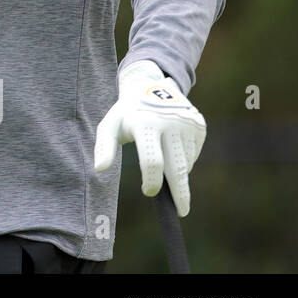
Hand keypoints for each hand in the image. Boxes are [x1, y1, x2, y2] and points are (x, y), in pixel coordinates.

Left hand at [93, 60, 206, 216]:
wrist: (150, 85)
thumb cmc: (126, 113)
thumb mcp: (109, 126)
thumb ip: (103, 147)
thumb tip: (99, 169)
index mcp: (145, 124)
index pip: (152, 161)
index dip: (152, 181)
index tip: (149, 192)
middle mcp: (169, 123)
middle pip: (177, 168)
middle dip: (180, 193)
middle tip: (181, 212)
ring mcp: (187, 123)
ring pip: (186, 162)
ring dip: (177, 173)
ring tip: (162, 164)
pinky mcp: (199, 125)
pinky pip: (193, 154)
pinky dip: (184, 160)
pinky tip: (171, 148)